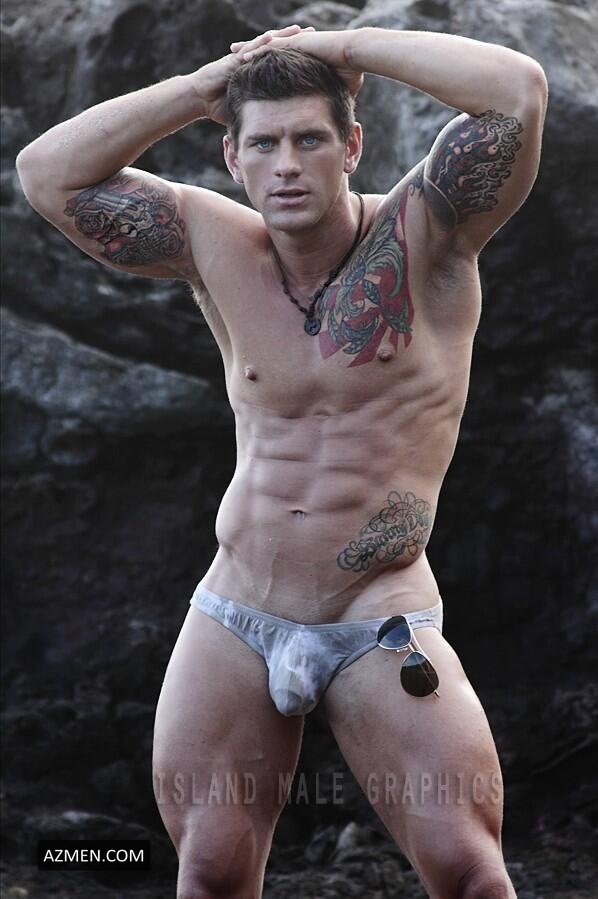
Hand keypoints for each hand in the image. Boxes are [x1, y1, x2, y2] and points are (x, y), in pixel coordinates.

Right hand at [193, 25, 313, 123]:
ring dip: (282, 36)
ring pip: (266, 43)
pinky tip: (272, 37)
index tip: (317, 54)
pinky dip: (259, 42)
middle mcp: (253, 61)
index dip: (298, 57)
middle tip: (315, 33)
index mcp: (258, 72)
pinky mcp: (232, 59)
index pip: (282, 62)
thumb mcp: (248, 111)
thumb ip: (262, 116)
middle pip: (278, 47)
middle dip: (296, 40)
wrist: (199, 99)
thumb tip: (279, 132)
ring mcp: (243, 58)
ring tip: (299, 30)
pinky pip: (248, 49)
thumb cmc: (220, 106)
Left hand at [232, 28, 364, 97]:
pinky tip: (243, 55)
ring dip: (248, 50)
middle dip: (250, 56)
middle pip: (267, 51)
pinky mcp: (295, 41)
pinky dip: (256, 49)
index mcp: (302, 58)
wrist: (356, 57)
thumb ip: (327, 100)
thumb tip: (330, 118)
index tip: (250, 75)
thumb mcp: (334, 91)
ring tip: (232, 56)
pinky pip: (271, 45)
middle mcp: (295, 49)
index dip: (263, 68)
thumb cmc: (351, 73)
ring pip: (265, 46)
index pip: (278, 63)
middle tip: (233, 60)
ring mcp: (294, 43)